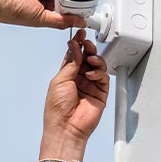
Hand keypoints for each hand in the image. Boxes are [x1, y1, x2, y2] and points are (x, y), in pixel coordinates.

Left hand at [40, 29, 109, 160]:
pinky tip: (92, 74)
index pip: (74, 55)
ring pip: (97, 65)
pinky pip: (103, 78)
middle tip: (87, 43)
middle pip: (87, 58)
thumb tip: (75, 46)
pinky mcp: (101, 93)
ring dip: (95, 59)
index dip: (78, 44)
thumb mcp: (60, 80)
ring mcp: (90, 85)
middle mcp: (79, 79)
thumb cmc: (57, 108)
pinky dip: (99, 72)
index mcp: (67, 75)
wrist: (66, 127)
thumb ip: (71, 62)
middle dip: (88, 49)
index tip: (80, 34)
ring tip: (91, 59)